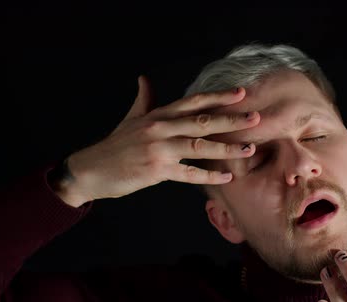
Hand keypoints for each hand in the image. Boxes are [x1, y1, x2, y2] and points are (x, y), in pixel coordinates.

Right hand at [55, 75, 259, 206]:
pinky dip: (209, 176)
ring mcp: (159, 149)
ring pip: (199, 146)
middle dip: (231, 120)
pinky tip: (227, 177)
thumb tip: (144, 79)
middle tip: (255, 118)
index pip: (193, 102)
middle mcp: (161, 128)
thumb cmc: (116, 145)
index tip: (241, 93)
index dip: (218, 97)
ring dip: (226, 149)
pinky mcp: (157, 170)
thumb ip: (144, 99)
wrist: (91, 169)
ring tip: (249, 149)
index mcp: (158, 114)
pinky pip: (189, 173)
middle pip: (202, 121)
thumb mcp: (131, 118)